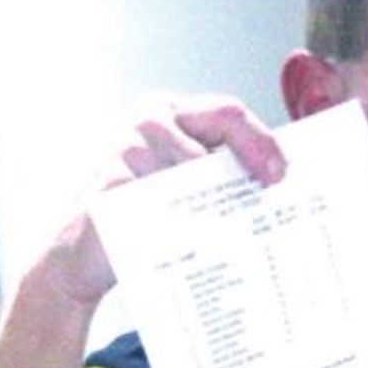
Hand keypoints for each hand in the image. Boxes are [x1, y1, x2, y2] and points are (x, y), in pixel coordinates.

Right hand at [50, 93, 288, 306]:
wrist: (85, 255)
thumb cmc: (145, 218)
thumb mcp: (185, 188)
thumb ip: (218, 175)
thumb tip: (278, 184)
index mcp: (174, 115)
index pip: (229, 112)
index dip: (262, 139)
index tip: (282, 173)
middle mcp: (152, 119)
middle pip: (222, 119)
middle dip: (256, 152)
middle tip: (275, 186)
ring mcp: (129, 143)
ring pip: (198, 165)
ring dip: (215, 197)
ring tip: (223, 225)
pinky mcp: (113, 177)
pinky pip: (163, 197)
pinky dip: (182, 219)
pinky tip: (189, 236)